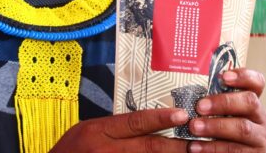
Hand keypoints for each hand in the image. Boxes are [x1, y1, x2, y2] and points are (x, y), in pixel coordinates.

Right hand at [51, 107, 189, 152]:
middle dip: (175, 145)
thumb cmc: (70, 151)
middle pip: (148, 147)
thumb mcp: (87, 131)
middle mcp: (106, 150)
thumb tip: (147, 124)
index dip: (161, 119)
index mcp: (99, 131)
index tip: (182, 115)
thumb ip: (114, 128)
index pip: (135, 122)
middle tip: (195, 142)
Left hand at [187, 68, 265, 152]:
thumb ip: (214, 101)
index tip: (223, 76)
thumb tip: (189, 88)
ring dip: (215, 126)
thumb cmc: (221, 132)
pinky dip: (213, 148)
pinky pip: (234, 150)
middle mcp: (260, 117)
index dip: (244, 76)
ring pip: (242, 128)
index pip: (256, 82)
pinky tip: (195, 147)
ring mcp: (260, 137)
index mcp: (252, 101)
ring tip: (194, 127)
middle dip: (224, 102)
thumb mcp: (221, 114)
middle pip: (250, 102)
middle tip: (200, 106)